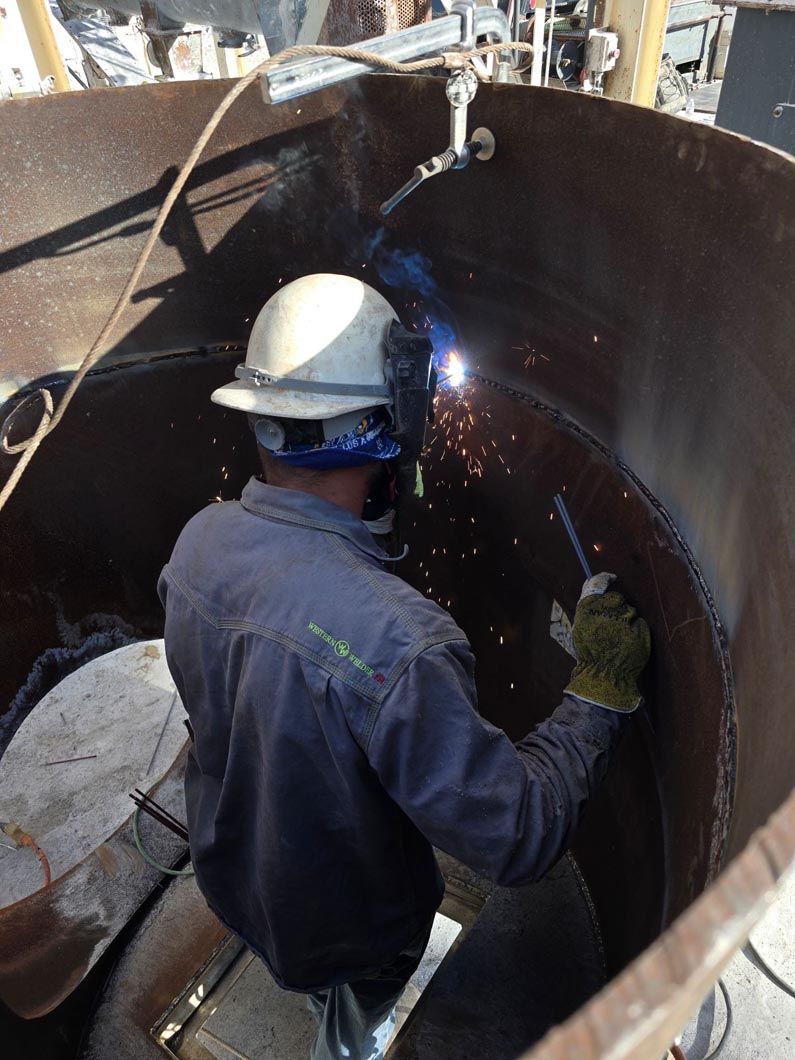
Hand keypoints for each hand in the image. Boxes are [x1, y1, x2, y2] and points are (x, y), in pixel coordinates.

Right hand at [564, 573, 650, 712]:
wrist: (603, 677)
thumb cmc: (591, 652)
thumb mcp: (580, 628)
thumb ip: (588, 608)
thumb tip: (596, 585)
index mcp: (586, 612)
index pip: (596, 584)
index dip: (605, 578)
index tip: (612, 577)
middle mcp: (603, 614)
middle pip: (617, 598)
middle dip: (618, 608)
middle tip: (614, 625)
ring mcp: (621, 623)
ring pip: (630, 611)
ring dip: (628, 621)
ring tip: (619, 638)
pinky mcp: (637, 634)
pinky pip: (640, 624)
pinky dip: (637, 632)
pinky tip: (629, 644)